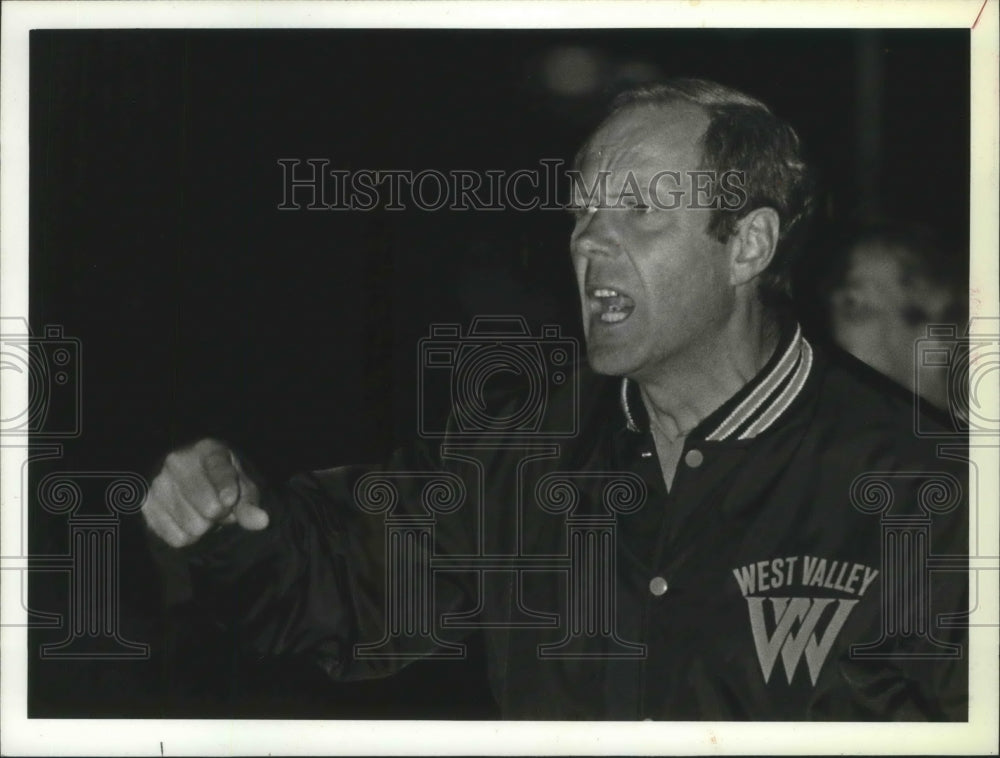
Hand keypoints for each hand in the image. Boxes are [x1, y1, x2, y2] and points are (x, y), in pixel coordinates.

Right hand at [141, 438, 268, 546]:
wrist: (194, 486)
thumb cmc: (225, 485)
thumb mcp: (243, 489)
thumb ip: (250, 505)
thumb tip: (262, 521)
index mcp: (208, 450)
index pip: (219, 470)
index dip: (226, 488)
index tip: (229, 500)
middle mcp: (178, 461)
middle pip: (209, 507)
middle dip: (221, 514)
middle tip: (220, 508)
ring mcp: (160, 482)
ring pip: (194, 526)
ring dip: (205, 527)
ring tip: (204, 512)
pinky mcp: (148, 505)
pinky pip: (177, 538)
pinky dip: (189, 537)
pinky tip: (188, 520)